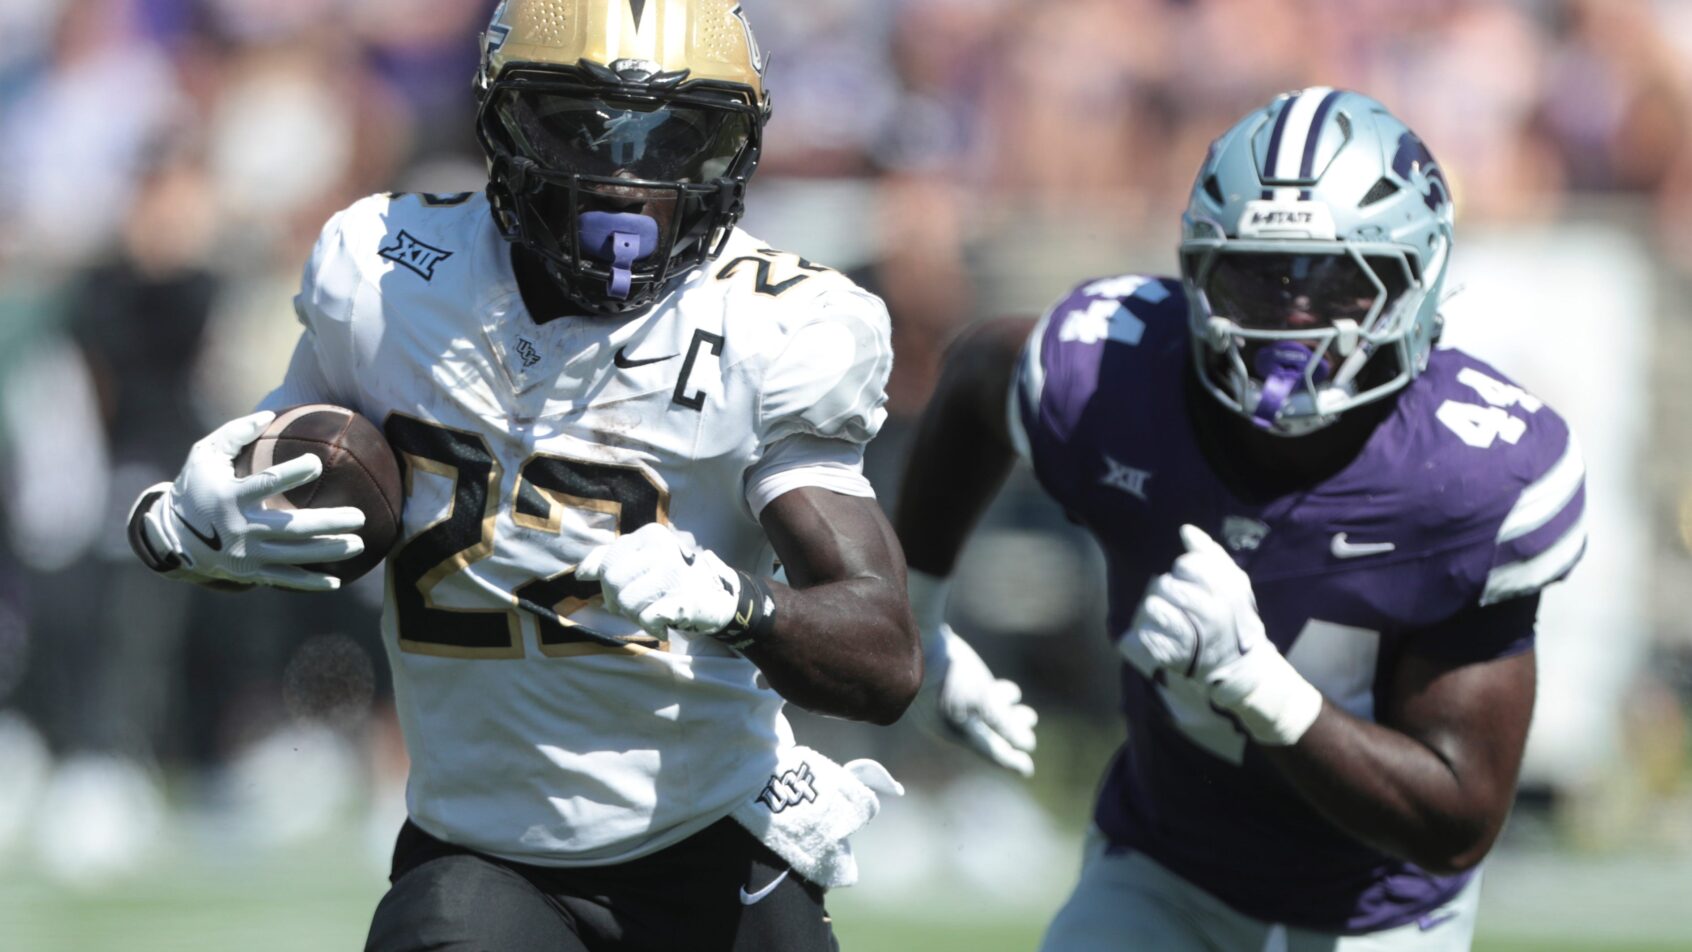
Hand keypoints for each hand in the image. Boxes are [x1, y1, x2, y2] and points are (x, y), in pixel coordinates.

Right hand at [134, 411, 365, 590]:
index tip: (317, 464)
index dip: (292, 473)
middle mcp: (240, 528)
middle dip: (328, 523)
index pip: (266, 483)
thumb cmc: (195, 487)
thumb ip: (234, 433)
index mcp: (230, 497)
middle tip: (360, 516)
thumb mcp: (204, 455)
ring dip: (329, 551)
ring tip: (359, 544)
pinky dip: (310, 583)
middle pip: (292, 527)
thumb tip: (268, 414)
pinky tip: (336, 581)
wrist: (171, 537)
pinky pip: (284, 579)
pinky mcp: (249, 572)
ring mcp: (245, 554)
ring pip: (294, 556)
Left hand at [576, 523, 739, 637]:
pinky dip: (651, 627)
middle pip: (612, 581)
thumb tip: (580, 574)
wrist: (717, 597)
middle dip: (618, 600)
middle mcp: (662, 549)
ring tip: (652, 612)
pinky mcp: (683, 600)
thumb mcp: (642, 560)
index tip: (626, 589)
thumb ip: (608, 560)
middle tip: (638, 605)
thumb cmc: (672, 579)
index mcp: (651, 535)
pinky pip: (646, 618)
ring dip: (634, 615)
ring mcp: (675, 574)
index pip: (606, 562)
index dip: (607, 584)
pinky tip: (663, 624)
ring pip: (626, 601)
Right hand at [914, 623, 1038, 776]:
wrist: (918, 638)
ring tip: (1018, 700)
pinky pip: (971, 698)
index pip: (988, 751)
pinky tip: (999, 687)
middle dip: (1010, 729)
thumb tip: (1027, 745)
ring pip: (979, 713)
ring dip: (1003, 710)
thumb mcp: (983, 701)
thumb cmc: (950, 675)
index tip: (1027, 769)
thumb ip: (1004, 724)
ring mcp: (942, 702)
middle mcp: (946, 721)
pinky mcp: (941, 682)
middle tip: (1031, 718)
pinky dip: (990, 696)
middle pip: (985, 732)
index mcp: (953, 732)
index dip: (1011, 760)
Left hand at [1118, 525, 1321, 745]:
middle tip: (1174, 597)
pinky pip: (1142, 638)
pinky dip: (1142, 634)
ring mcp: (1190, 638)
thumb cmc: (1234, 619)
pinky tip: (1153, 633)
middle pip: (1166, 585)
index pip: (1188, 565)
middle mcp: (1208, 615)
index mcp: (1224, 592)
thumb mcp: (1235, 584)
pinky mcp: (1172, 658)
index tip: (1189, 579)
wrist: (1241, 667)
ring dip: (1151, 608)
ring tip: (1162, 614)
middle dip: (1166, 588)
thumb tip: (1186, 530)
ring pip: (1151, 608)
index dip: (1184, 569)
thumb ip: (1211, 555)